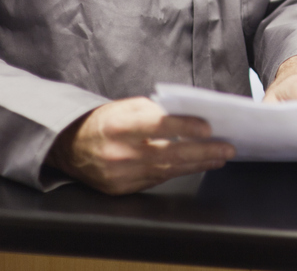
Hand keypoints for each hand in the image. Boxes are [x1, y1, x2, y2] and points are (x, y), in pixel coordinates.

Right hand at [46, 97, 235, 194]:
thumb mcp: (124, 107)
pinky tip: (196, 165)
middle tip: (227, 148)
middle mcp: (118, 153)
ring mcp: (120, 175)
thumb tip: (190, 116)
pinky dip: (179, 172)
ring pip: (167, 171)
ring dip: (197, 164)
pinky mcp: (121, 190)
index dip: (185, 127)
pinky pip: (157, 180)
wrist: (70, 148)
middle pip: (169, 154)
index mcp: (118, 126)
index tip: (209, 128)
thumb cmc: (104, 122)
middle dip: (203, 152)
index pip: (158, 125)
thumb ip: (154, 111)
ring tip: (219, 157)